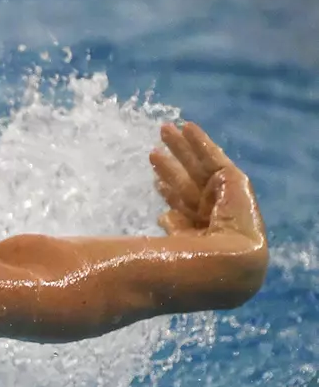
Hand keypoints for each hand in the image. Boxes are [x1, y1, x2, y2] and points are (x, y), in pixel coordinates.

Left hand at [149, 121, 265, 247]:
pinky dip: (201, 141)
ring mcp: (224, 195)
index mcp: (201, 229)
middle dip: (171, 164)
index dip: (168, 191)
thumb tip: (163, 216)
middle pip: (188, 182)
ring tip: (163, 130)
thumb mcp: (176, 243)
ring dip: (180, 148)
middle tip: (153, 148)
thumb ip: (174, 227)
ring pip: (197, 166)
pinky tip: (187, 127)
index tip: (154, 182)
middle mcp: (213, 211)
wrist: (227, 258)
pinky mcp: (233, 180)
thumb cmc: (194, 260)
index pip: (182, 206)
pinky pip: (213, 156)